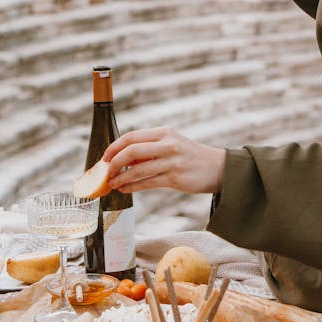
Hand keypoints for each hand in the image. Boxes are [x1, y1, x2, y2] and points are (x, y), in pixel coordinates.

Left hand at [103, 128, 225, 195]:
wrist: (217, 168)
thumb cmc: (190, 156)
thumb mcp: (172, 143)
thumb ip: (150, 148)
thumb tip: (123, 159)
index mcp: (164, 132)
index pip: (132, 136)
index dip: (114, 147)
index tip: (104, 157)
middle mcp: (167, 144)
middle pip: (131, 151)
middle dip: (114, 163)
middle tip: (106, 172)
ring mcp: (171, 161)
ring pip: (137, 169)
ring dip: (120, 178)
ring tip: (112, 183)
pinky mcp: (175, 178)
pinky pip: (147, 183)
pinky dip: (132, 187)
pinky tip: (124, 189)